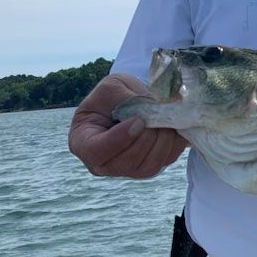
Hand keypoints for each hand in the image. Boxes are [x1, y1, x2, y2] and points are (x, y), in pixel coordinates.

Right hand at [68, 73, 186, 177]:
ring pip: (147, 167)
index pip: (96, 151)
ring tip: (164, 119)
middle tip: (155, 116)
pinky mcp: (149, 167)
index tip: (138, 121)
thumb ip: (125, 99)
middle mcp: (103, 163)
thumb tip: (153, 109)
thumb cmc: (113, 95)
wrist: (129, 100)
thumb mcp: (112, 87)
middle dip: (146, 138)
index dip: (120, 139)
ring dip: (162, 141)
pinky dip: (173, 143)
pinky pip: (165, 162)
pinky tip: (172, 126)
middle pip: (125, 162)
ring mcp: (126, 169)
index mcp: (83, 142)